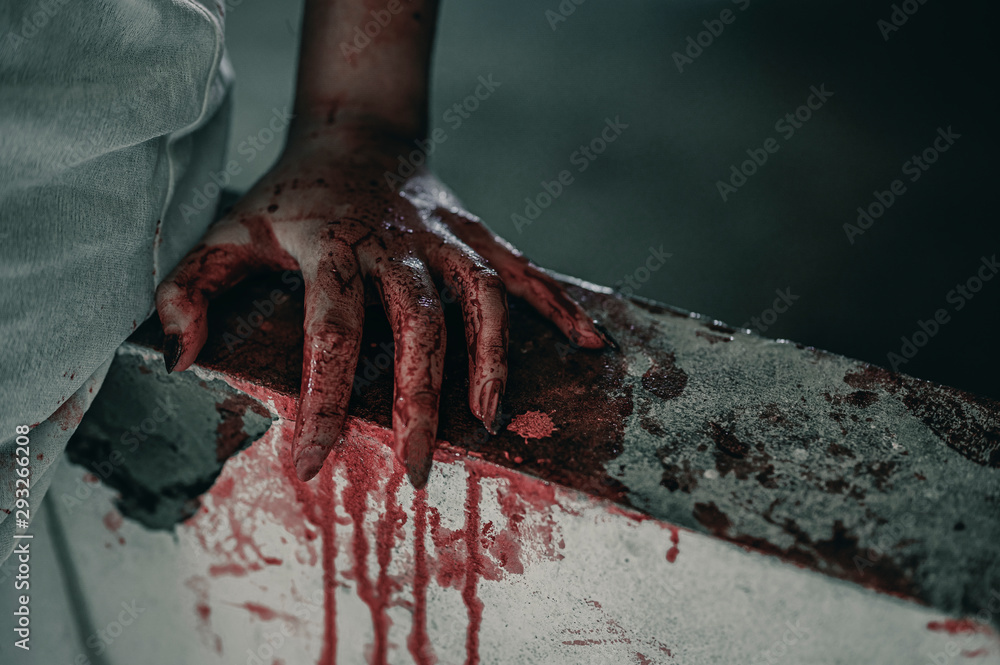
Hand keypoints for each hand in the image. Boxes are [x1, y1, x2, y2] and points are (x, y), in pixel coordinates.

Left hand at [156, 122, 610, 486]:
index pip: (331, 331)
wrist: (355, 130)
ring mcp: (444, 236)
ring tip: (489, 422)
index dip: (325, 401)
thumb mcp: (226, 232)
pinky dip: (559, 305)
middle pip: (418, 327)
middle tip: (415, 468)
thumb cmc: (289, 195)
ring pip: (481, 299)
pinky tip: (588, 343)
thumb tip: (178, 360)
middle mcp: (395, 242)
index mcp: (330, 246)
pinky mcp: (476, 234)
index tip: (315, 463)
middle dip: (419, 403)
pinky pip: (524, 270)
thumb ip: (189, 292)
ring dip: (492, 361)